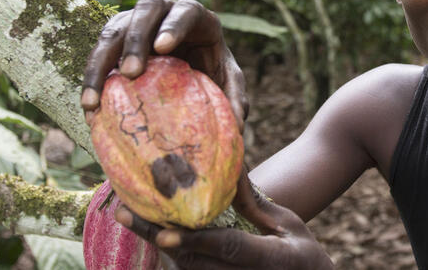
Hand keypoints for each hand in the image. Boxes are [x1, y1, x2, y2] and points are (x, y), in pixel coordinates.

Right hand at [81, 0, 247, 124]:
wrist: (188, 79)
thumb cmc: (212, 76)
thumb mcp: (228, 87)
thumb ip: (235, 101)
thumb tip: (238, 127)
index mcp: (197, 18)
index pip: (187, 11)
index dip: (174, 25)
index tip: (163, 47)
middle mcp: (163, 14)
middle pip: (145, 11)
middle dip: (136, 39)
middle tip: (132, 72)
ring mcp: (135, 23)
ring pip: (113, 30)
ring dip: (101, 62)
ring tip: (95, 100)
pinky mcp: (115, 43)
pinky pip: (98, 55)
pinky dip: (92, 79)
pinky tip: (89, 108)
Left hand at [115, 171, 333, 268]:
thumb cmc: (302, 252)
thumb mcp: (287, 223)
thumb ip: (255, 202)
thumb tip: (228, 167)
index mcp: (270, 259)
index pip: (228, 249)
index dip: (196, 240)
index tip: (165, 232)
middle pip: (194, 262)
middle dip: (157, 236)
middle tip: (125, 213)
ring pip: (187, 269)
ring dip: (156, 243)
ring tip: (128, 216)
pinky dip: (171, 251)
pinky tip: (149, 230)